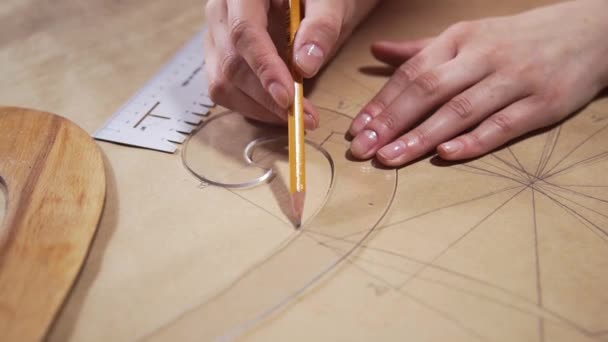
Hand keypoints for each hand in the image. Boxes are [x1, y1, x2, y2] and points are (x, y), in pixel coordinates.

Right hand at [204, 0, 378, 128]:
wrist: (311, 0)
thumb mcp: (330, 2)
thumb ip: (321, 27)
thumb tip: (305, 66)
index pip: (244, 32)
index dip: (264, 69)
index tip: (287, 97)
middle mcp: (221, 12)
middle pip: (231, 63)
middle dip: (267, 98)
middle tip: (304, 116)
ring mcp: (216, 37)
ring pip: (223, 84)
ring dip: (260, 108)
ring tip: (297, 115)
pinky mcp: (219, 58)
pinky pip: (227, 91)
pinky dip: (254, 107)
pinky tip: (280, 109)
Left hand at [349, 0, 607, 165]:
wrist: (590, 31)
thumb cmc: (516, 39)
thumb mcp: (467, 35)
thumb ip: (420, 49)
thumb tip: (376, 51)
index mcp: (461, 39)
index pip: (412, 72)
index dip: (381, 102)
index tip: (356, 129)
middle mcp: (483, 57)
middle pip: (429, 90)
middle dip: (391, 122)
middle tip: (362, 149)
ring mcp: (514, 80)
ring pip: (460, 110)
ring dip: (421, 136)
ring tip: (389, 158)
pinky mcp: (542, 103)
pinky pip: (503, 124)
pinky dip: (473, 141)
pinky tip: (445, 155)